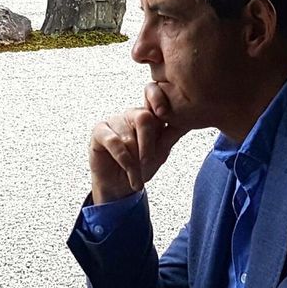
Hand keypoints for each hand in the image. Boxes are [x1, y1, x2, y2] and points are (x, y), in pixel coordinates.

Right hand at [88, 83, 188, 204]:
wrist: (120, 186)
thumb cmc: (142, 167)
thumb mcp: (160, 153)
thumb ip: (170, 136)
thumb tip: (187, 121)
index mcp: (149, 115)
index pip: (155, 102)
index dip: (159, 101)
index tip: (164, 113)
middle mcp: (131, 114)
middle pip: (144, 118)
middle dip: (148, 145)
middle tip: (150, 164)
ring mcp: (114, 120)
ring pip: (129, 137)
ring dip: (135, 162)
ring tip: (139, 177)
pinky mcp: (99, 131)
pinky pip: (114, 142)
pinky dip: (124, 161)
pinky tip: (129, 174)